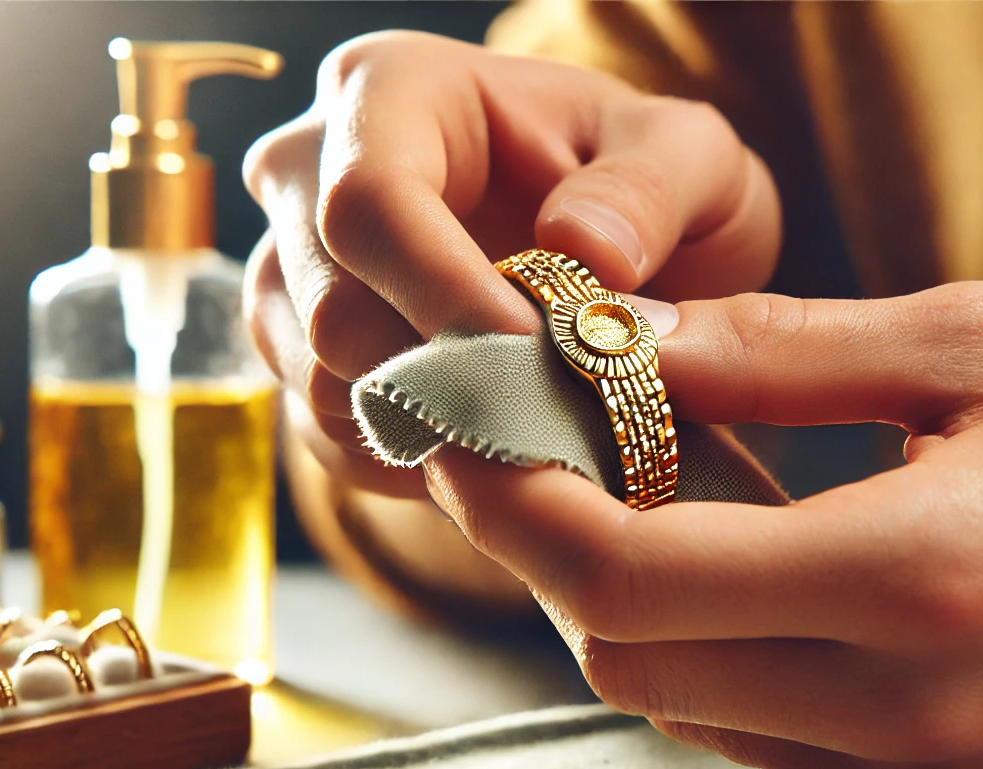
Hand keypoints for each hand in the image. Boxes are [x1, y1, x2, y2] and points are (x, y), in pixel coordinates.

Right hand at [241, 31, 779, 496]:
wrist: (631, 253)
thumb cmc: (652, 188)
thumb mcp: (692, 159)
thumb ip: (653, 189)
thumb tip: (582, 249)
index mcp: (391, 90)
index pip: (370, 200)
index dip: (446, 293)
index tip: (539, 356)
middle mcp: (308, 175)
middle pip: (331, 310)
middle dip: (451, 383)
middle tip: (559, 425)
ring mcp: (291, 275)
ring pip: (322, 386)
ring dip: (440, 433)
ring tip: (547, 439)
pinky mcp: (301, 363)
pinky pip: (332, 439)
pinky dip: (422, 464)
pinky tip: (506, 452)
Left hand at [422, 282, 982, 768]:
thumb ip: (788, 349)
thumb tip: (631, 345)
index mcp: (913, 573)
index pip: (628, 579)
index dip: (516, 507)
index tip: (474, 432)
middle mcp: (906, 703)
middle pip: (626, 662)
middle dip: (549, 558)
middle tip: (545, 450)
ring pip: (683, 709)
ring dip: (626, 610)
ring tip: (639, 493)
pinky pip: (762, 737)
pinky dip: (710, 656)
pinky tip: (734, 567)